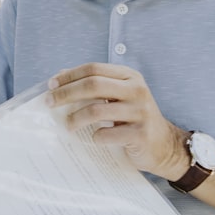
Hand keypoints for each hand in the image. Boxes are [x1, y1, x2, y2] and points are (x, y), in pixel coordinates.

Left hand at [47, 63, 187, 179]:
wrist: (164, 145)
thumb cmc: (133, 118)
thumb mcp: (117, 95)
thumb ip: (93, 84)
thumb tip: (59, 77)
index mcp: (129, 76)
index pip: (93, 68)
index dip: (69, 75)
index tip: (51, 84)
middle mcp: (137, 90)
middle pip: (93, 85)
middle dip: (66, 93)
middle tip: (49, 102)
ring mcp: (141, 112)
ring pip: (96, 110)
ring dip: (75, 118)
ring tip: (67, 125)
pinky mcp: (141, 134)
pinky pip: (107, 134)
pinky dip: (95, 136)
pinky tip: (93, 138)